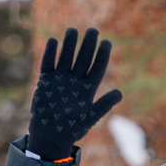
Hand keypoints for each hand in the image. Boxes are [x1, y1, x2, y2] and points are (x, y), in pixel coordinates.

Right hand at [26, 27, 123, 160]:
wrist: (50, 136)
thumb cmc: (72, 129)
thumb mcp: (90, 117)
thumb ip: (104, 104)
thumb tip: (120, 93)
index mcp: (87, 89)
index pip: (97, 68)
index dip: (102, 55)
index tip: (107, 42)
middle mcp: (75, 81)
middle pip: (83, 59)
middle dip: (88, 44)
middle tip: (93, 30)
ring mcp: (60, 80)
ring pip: (66, 58)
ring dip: (69, 45)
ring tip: (73, 30)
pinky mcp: (45, 81)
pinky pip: (48, 64)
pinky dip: (50, 53)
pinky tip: (53, 41)